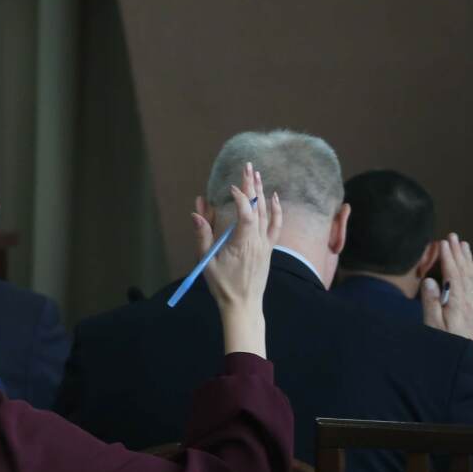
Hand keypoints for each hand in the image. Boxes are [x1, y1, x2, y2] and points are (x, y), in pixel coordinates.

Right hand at [195, 163, 279, 358]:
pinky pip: (275, 225)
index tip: (231, 187)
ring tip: (256, 175)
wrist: (243, 304)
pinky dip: (275, 210)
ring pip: (266, 213)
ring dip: (261, 193)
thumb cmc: (222, 285)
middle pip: (257, 208)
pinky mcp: (268, 248)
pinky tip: (273, 197)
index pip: (246, 215)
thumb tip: (197, 214)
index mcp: (242, 244)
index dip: (241, 198)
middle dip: (251, 186)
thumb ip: (203, 236)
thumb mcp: (207, 262)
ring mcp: (265, 244)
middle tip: (247, 167)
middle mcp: (257, 241)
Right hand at [420, 233, 472, 358]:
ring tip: (463, 245)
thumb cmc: (447, 346)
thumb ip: (431, 304)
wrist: (469, 364)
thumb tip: (429, 280)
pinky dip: (472, 273)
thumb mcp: (434, 327)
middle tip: (453, 236)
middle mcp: (469, 302)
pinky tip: (469, 268)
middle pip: (464, 273)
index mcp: (457, 304)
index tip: (442, 242)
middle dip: (458, 254)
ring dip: (467, 260)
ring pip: (472, 278)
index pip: (453, 276)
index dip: (448, 258)